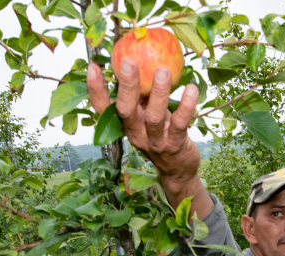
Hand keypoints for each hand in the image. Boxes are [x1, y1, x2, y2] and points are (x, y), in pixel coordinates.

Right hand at [87, 59, 200, 194]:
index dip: (96, 90)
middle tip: (128, 61)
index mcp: (125, 123)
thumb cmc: (162, 133)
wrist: (177, 170)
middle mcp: (135, 133)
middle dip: (126, 85)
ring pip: (153, 117)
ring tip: (163, 70)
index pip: (103, 108)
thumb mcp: (147, 115)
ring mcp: (154, 141)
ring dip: (158, 92)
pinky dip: (186, 106)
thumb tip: (140, 58)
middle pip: (125, 110)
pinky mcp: (174, 145)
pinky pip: (180, 123)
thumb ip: (142, 95)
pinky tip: (191, 89)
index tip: (93, 67)